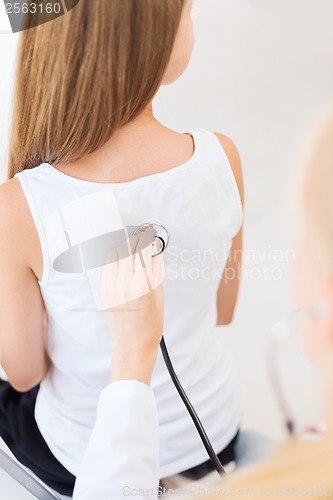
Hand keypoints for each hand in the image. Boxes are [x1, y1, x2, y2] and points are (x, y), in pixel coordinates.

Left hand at [101, 230, 163, 384]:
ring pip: (112, 254)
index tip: (148, 232)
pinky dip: (113, 258)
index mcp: (143, 284)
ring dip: (121, 245)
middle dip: (133, 237)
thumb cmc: (151, 321)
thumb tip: (155, 247)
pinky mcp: (104, 291)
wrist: (134, 343)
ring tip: (128, 243)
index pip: (142, 250)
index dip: (146, 237)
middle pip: (126, 248)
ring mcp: (111, 287)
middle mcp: (125, 284)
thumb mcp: (159, 293)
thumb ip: (156, 267)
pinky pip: (106, 266)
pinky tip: (119, 256)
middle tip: (138, 233)